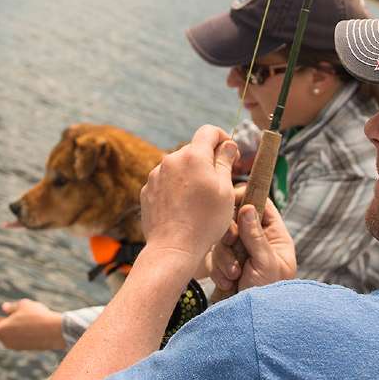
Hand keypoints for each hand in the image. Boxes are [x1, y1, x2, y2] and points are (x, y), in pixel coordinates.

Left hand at [0, 299, 65, 350]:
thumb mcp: (23, 305)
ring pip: (14, 339)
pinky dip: (27, 336)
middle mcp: (7, 341)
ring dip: (18, 332)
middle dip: (8, 329)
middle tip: (19, 318)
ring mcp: (18, 347)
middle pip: (2, 337)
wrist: (55, 330)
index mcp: (2, 330)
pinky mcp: (28, 350)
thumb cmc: (36, 316)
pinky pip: (24, 342)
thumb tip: (4, 307)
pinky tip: (38, 328)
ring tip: (31, 321)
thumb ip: (11, 307)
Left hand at [141, 125, 238, 260]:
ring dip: (191, 176)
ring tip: (200, 201)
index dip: (223, 138)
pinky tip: (184, 208)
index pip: (209, 131)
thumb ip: (225, 161)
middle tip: (219, 183)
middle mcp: (171, 160)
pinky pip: (166, 182)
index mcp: (193, 156)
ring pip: (179, 167)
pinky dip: (177, 188)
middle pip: (194, 150)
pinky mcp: (147, 190)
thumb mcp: (225, 190)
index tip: (231, 155)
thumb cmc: (205, 221)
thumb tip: (227, 144)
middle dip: (208, 161)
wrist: (173, 248)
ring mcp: (156, 175)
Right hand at [209, 198, 295, 293]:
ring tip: (235, 275)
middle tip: (231, 243)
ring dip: (225, 258)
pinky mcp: (227, 268)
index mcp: (275, 237)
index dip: (246, 200)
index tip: (230, 204)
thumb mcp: (266, 264)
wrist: (253, 327)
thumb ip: (255, 235)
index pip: (261, 204)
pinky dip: (219, 271)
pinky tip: (229, 284)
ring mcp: (241, 256)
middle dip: (230, 236)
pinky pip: (214, 259)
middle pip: (235, 220)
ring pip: (222, 241)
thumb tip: (247, 207)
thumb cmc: (269, 296)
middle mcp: (257, 243)